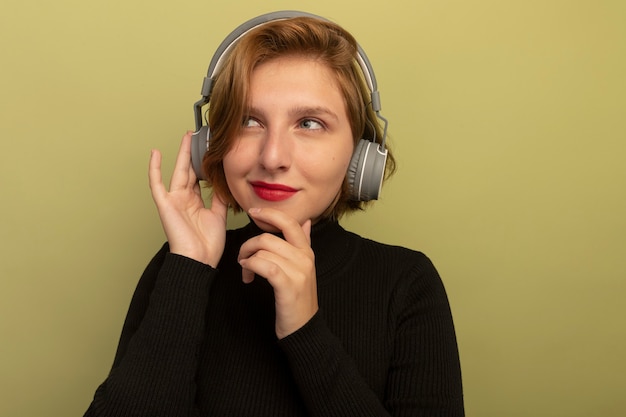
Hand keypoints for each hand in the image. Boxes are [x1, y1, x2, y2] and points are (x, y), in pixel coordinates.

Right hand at [149, 131, 227, 266]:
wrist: (200, 260)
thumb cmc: (208, 245)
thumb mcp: (219, 216)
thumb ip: (220, 199)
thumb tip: (224, 184)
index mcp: (195, 202)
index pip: (200, 177)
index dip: (205, 163)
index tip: (212, 149)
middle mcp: (184, 199)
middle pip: (190, 170)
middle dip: (195, 153)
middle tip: (200, 135)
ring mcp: (174, 200)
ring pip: (179, 171)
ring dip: (183, 154)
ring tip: (188, 136)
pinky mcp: (165, 204)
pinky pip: (157, 184)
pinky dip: (155, 168)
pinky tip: (155, 153)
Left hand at [237, 208, 317, 338]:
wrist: (304, 328)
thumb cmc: (297, 298)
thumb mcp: (304, 267)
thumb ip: (303, 243)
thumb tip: (306, 222)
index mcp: (307, 251)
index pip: (289, 222)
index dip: (270, 214)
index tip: (253, 212)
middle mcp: (305, 258)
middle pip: (269, 238)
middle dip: (248, 245)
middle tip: (242, 257)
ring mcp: (298, 272)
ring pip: (264, 251)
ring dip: (247, 259)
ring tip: (245, 271)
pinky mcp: (288, 286)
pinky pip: (265, 266)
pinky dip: (251, 266)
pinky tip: (247, 273)